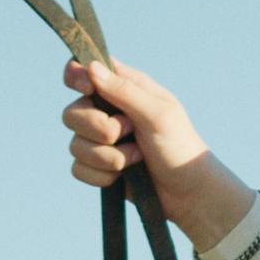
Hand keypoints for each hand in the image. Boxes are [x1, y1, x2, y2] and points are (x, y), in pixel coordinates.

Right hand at [61, 60, 259, 252]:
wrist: (187, 191)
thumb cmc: (179, 145)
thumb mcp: (158, 114)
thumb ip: (124, 91)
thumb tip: (91, 68)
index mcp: (123, 88)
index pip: (84, 70)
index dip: (76, 77)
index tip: (88, 91)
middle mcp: (107, 111)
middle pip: (72, 113)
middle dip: (99, 128)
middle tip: (129, 132)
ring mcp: (100, 140)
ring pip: (74, 145)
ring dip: (108, 157)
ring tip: (136, 157)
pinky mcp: (96, 166)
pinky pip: (78, 169)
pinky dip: (102, 176)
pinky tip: (124, 176)